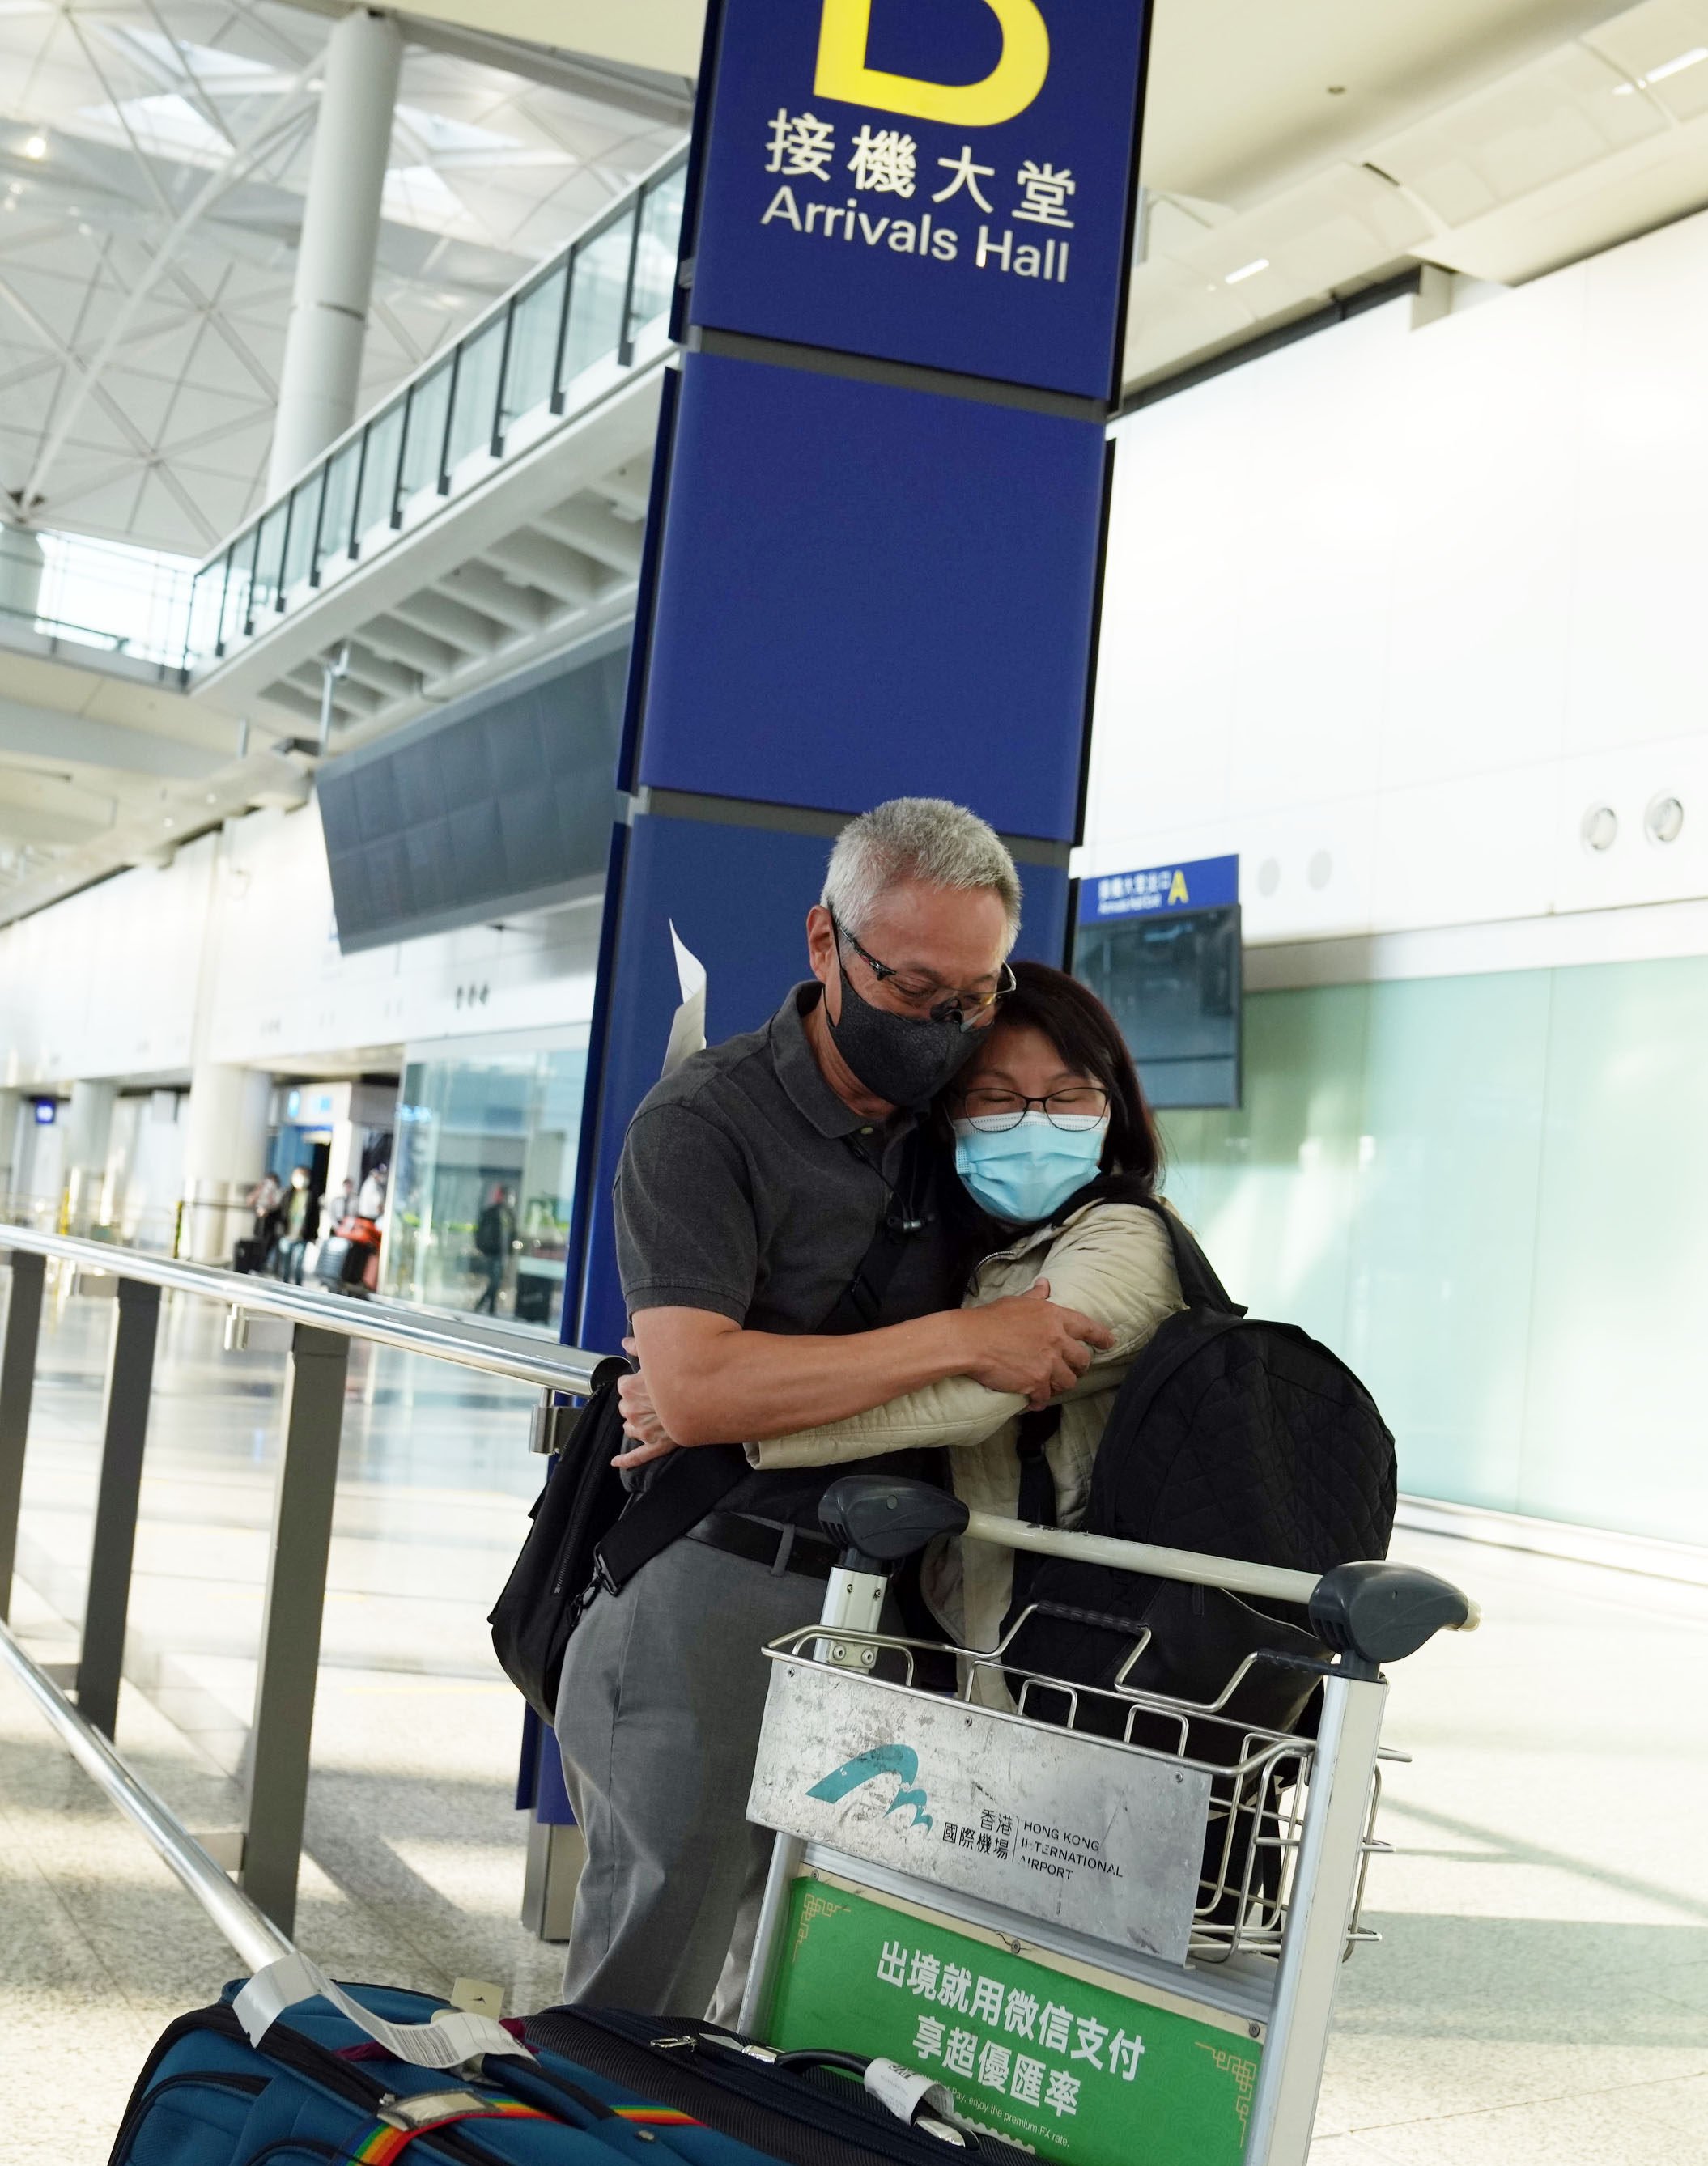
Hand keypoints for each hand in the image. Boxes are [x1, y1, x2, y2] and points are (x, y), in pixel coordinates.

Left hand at [613, 1340, 682, 1467]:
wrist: (714, 1393)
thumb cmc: (688, 1371)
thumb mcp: (662, 1352)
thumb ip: (640, 1346)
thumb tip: (626, 1342)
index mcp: (630, 1388)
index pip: (623, 1386)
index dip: (636, 1383)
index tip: (648, 1381)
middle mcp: (633, 1411)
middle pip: (626, 1408)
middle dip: (637, 1403)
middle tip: (655, 1395)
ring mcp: (645, 1431)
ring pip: (631, 1428)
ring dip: (638, 1423)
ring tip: (655, 1414)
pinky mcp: (658, 1445)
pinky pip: (639, 1456)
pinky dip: (627, 1459)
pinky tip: (617, 1461)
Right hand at [953, 1280, 1116, 1407]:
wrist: (970, 1341)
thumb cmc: (990, 1319)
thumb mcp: (1015, 1302)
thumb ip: (1035, 1297)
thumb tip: (1045, 1284)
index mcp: (1054, 1317)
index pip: (1087, 1327)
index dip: (1101, 1337)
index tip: (1109, 1343)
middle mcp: (1056, 1340)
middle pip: (1082, 1360)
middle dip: (1079, 1367)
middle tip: (1073, 1370)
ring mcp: (1048, 1364)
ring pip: (1068, 1382)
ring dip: (1060, 1385)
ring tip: (1050, 1386)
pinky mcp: (1036, 1383)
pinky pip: (1046, 1397)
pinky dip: (1040, 1401)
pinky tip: (1033, 1401)